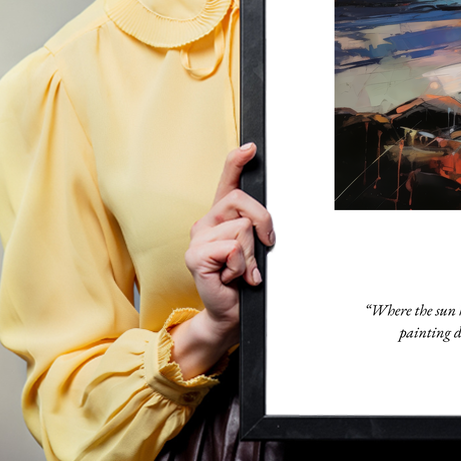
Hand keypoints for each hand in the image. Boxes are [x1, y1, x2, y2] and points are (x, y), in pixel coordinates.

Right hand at [170, 143, 274, 377]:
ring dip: (251, 254)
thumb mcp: (255, 247)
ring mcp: (198, 238)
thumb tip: (265, 220)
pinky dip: (241, 266)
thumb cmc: (244, 280)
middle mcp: (206, 222)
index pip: (227, 181)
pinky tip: (232, 277)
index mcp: (221, 216)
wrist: (230, 312)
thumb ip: (256, 227)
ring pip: (241, 228)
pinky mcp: (195, 256)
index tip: (251, 147)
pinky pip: (232, 248)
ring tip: (242, 270)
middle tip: (263, 247)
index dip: (237, 161)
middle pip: (242, 201)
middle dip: (263, 223)